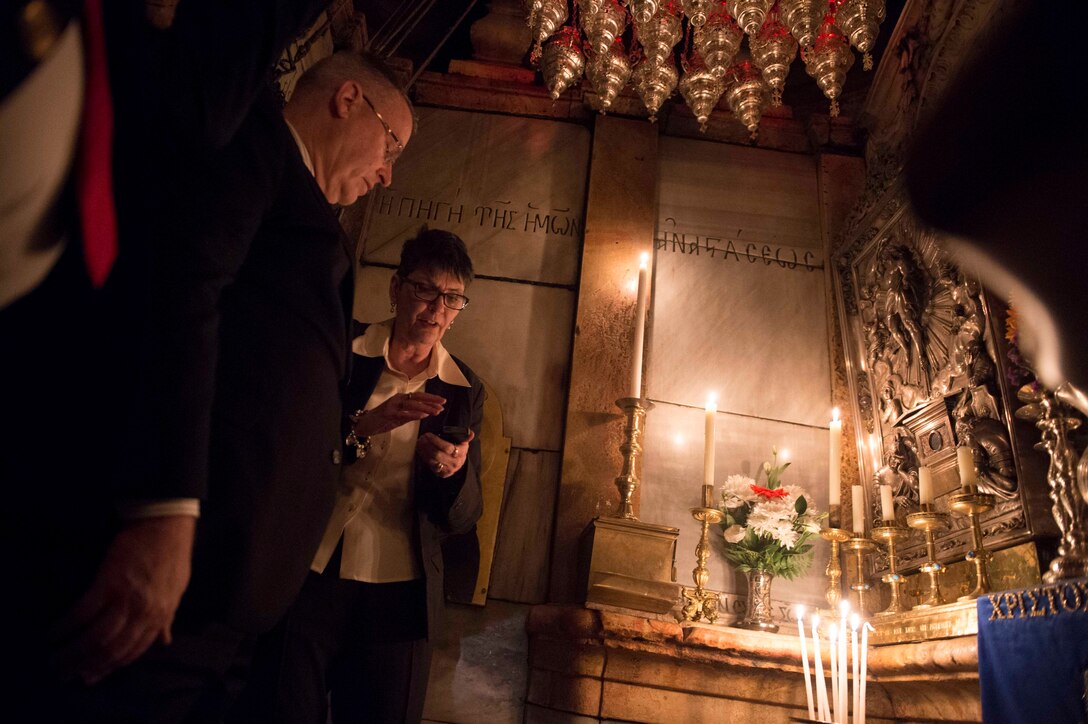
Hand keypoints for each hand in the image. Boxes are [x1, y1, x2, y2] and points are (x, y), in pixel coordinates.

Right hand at [50, 515, 195, 683]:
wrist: (166, 525)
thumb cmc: (172, 556)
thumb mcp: (176, 591)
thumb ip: (166, 619)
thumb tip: (164, 642)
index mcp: (160, 616)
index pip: (132, 652)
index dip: (109, 668)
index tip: (90, 677)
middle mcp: (144, 613)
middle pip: (111, 650)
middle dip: (86, 667)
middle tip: (65, 674)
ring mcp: (126, 599)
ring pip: (96, 638)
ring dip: (72, 652)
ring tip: (56, 660)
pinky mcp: (109, 583)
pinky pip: (82, 613)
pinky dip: (65, 626)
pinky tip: (54, 633)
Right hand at [354, 392, 444, 436]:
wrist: (364, 424)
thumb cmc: (382, 420)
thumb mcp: (400, 418)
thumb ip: (412, 415)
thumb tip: (427, 413)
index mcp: (401, 398)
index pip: (418, 397)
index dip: (431, 398)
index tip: (442, 401)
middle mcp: (397, 399)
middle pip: (417, 397)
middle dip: (431, 400)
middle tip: (443, 403)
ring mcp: (392, 405)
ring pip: (412, 404)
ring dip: (425, 407)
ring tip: (436, 410)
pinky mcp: (388, 413)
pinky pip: (403, 413)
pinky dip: (414, 413)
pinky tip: (423, 415)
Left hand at [417, 430, 473, 477]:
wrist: (459, 463)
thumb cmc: (459, 449)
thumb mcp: (463, 442)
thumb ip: (466, 437)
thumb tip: (472, 434)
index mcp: (461, 454)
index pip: (447, 447)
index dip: (436, 441)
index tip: (428, 434)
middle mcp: (455, 463)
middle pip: (438, 454)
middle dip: (428, 445)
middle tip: (422, 437)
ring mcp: (448, 470)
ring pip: (432, 460)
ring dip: (424, 450)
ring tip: (419, 442)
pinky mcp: (442, 474)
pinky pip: (430, 465)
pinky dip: (424, 456)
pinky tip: (420, 449)